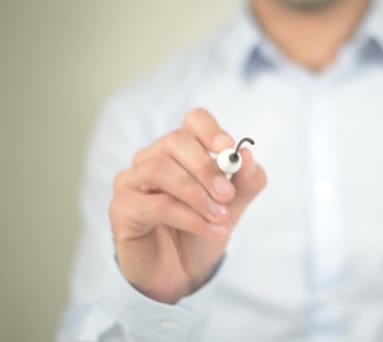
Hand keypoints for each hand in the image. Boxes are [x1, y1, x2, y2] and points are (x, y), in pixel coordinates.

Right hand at [109, 108, 266, 303]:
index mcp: (182, 151)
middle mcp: (152, 159)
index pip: (193, 121)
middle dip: (206, 167)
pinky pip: (156, 205)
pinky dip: (189, 217)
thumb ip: (245, 182)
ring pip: (161, 170)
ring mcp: (132, 181)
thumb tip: (248, 156)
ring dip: (197, 195)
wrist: (182, 273)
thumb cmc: (202, 230)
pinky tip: (210, 230)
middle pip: (175, 142)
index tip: (228, 147)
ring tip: (221, 218)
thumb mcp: (233, 206)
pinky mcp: (122, 208)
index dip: (210, 129)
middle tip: (227, 194)